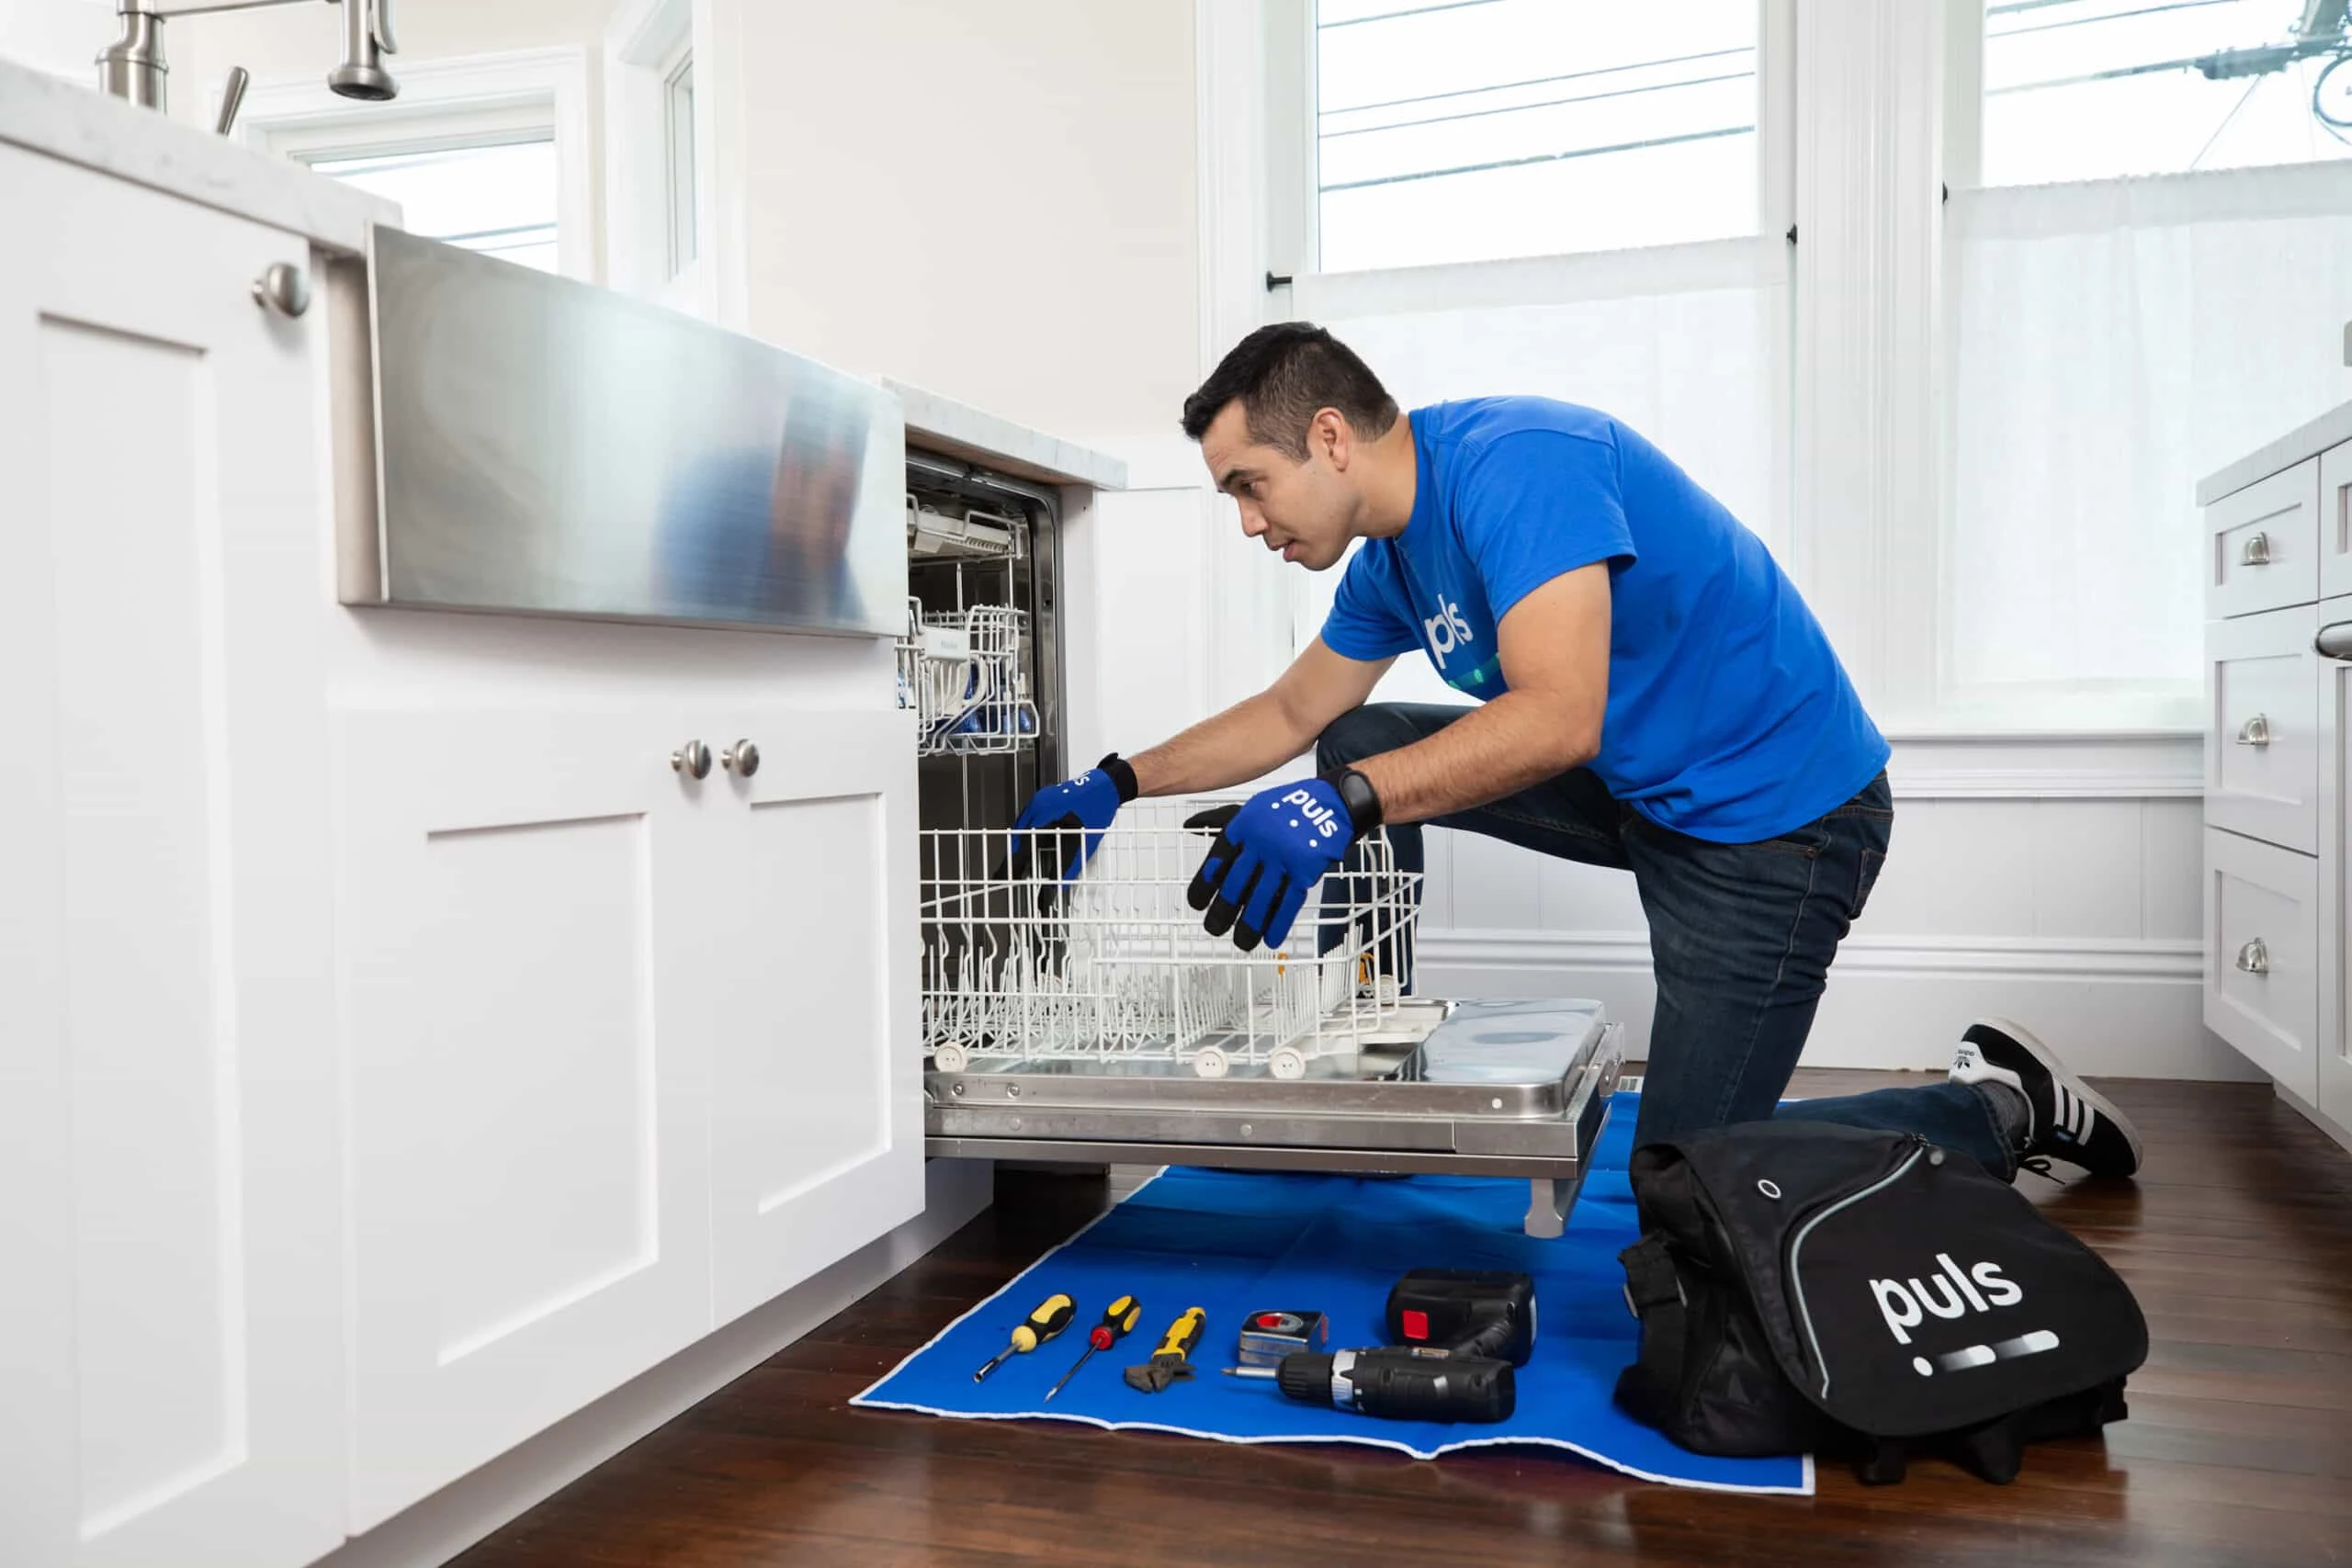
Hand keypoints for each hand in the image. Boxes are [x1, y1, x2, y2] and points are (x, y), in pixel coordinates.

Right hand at [1010, 754, 1139, 885]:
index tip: (1008, 876)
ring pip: (1022, 826)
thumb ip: (1069, 865)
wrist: (1106, 787)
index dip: (1015, 863)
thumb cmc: (1097, 809)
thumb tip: (1060, 881)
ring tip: (1022, 859)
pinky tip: (1034, 840)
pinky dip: (1029, 832)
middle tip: (1013, 870)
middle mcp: (1037, 805)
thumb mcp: (1083, 842)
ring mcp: (1039, 799)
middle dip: (1015, 855)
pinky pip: (1029, 818)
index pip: (1023, 846)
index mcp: (1044, 815)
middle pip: (1018, 836)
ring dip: (1022, 843)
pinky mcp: (1043, 797)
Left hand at [1186, 777, 1357, 952]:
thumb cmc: (1288, 808)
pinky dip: (1279, 923)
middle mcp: (1260, 844)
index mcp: (1243, 827)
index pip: (1216, 862)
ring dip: (1249, 926)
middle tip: (1214, 928)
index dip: (1203, 886)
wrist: (1331, 803)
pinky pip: (1289, 902)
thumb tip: (1189, 825)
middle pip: (1235, 886)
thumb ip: (1220, 819)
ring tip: (1241, 942)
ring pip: (1260, 899)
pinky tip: (1271, 939)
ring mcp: (1283, 858)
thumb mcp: (1252, 807)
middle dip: (1222, 913)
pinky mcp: (1306, 870)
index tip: (1197, 904)